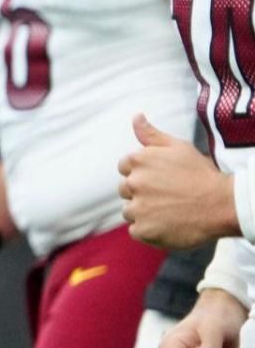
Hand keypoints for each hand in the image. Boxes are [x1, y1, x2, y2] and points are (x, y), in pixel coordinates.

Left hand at [120, 114, 238, 248]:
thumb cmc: (201, 173)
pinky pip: (136, 230)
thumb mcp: (178, 147)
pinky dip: (149, 229)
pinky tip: (168, 223)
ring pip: (129, 210)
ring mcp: (137, 208)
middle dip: (142, 192)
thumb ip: (151, 134)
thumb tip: (136, 117)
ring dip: (144, 211)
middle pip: (126, 190)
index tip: (161, 179)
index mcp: (138, 161)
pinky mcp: (143, 230)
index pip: (125, 167)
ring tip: (169, 210)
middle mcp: (133, 183)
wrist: (222, 204)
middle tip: (169, 195)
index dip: (143, 173)